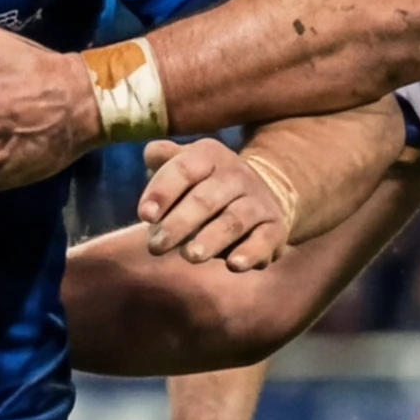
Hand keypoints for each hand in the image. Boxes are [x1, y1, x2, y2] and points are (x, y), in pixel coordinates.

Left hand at [134, 138, 293, 269]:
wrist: (263, 193)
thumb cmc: (207, 184)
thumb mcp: (187, 164)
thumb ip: (164, 158)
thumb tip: (151, 154)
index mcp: (209, 156)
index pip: (185, 169)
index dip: (163, 191)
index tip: (145, 215)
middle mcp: (236, 176)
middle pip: (205, 199)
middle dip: (179, 223)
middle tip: (156, 246)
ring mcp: (258, 202)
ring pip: (233, 220)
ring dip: (211, 239)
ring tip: (189, 256)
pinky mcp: (274, 229)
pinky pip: (264, 240)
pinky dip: (250, 253)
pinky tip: (234, 265)